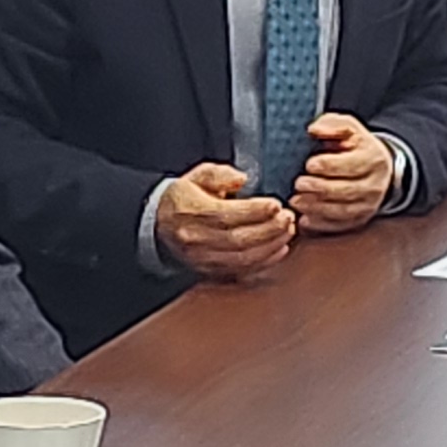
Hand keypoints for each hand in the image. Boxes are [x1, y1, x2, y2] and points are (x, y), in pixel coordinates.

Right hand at [156, 162, 295, 281]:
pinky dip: (264, 262)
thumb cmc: (183, 199)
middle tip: (288, 217)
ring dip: (271, 246)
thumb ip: (219, 174)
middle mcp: (197, 239)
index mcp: (192, 212)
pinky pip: (242, 271)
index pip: (226, 215)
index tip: (275, 204)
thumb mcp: (197, 177)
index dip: (254, 211)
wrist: (158, 226)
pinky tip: (279, 249)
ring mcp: (203, 259)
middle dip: (269, 229)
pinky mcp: (211, 271)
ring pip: (243, 258)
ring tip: (287, 231)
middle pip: (238, 239)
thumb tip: (240, 179)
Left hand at [287, 114, 397, 234]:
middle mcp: (374, 185)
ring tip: (296, 201)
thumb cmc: (357, 146)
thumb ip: (331, 125)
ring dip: (316, 208)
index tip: (309, 164)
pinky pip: (340, 226)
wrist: (379, 169)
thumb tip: (313, 130)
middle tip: (298, 184)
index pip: (351, 165)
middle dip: (319, 188)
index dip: (328, 165)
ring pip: (342, 211)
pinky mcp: (359, 220)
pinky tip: (304, 220)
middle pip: (345, 191)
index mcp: (373, 159)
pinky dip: (320, 224)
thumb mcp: (348, 128)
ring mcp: (368, 206)